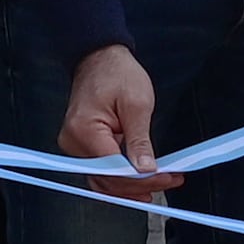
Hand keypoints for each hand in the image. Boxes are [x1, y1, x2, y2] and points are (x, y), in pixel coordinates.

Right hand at [56, 42, 161, 185]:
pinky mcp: (81, 146)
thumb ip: (140, 141)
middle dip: (141, 185)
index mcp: (85, 130)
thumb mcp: (137, 104)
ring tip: (160, 183)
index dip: (142, 180)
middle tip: (170, 180)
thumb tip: (146, 170)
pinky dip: (121, 178)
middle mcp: (73, 142)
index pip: (115, 169)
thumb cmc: (117, 73)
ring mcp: (74, 146)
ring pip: (104, 180)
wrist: (100, 58)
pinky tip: (140, 181)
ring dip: (131, 186)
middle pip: (108, 179)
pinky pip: (101, 170)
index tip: (167, 178)